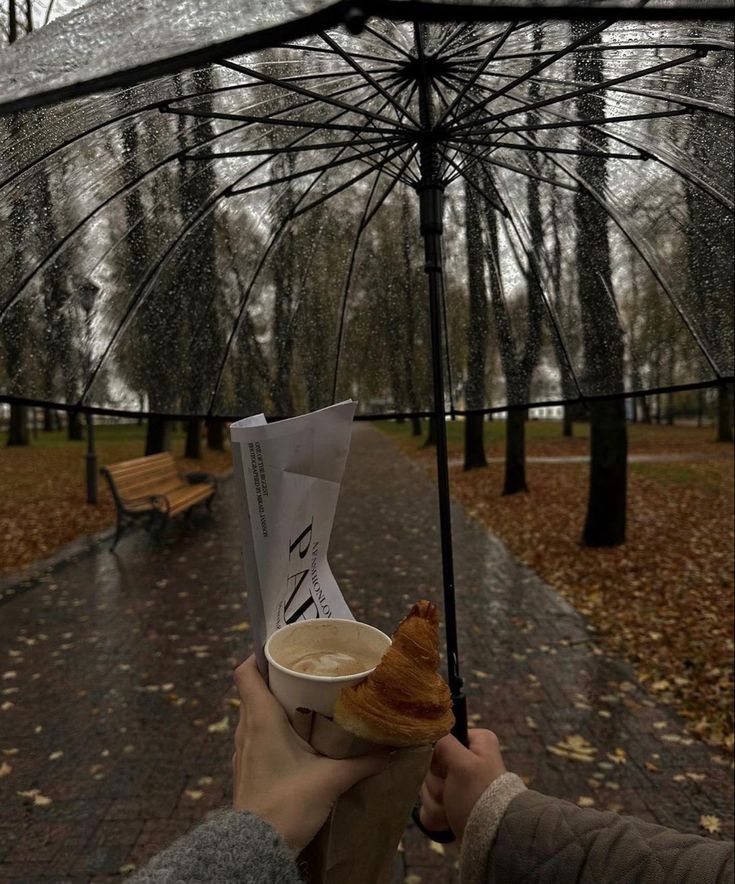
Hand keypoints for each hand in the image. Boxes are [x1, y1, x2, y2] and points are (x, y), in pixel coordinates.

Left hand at [232, 656, 387, 852]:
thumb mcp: (331, 780)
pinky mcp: (246, 767)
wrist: (257, 847)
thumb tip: (391, 750)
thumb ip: (363, 763)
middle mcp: (246, 728)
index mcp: (261, 718)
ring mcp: (243, 749)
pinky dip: (272, 726)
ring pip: (254, 712)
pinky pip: (255, 733)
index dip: (260, 655)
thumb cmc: (287, 804)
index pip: (245, 672)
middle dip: (278, 677)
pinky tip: (296, 736)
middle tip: (306, 672)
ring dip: (275, 703)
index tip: (283, 650)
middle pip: (253, 689)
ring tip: (305, 700)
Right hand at [419, 729, 505, 840]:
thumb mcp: (463, 763)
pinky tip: (448, 820)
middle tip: (452, 793)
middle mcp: (467, 760)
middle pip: (431, 766)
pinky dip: (436, 815)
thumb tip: (429, 730)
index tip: (448, 769)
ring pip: (427, 787)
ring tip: (453, 810)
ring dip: (437, 802)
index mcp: (476, 744)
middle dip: (437, 785)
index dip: (438, 757)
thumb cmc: (480, 796)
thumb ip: (444, 742)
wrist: (493, 839)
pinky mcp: (450, 804)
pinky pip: (429, 805)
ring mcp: (457, 784)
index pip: (440, 740)